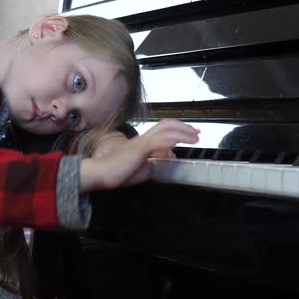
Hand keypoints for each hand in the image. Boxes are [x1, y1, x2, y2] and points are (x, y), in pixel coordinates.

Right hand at [80, 119, 198, 191]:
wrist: (101, 173)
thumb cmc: (117, 172)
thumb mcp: (142, 168)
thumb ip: (155, 161)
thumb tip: (167, 157)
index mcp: (143, 142)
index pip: (163, 130)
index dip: (179, 130)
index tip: (191, 134)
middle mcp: (143, 139)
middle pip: (166, 125)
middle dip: (184, 127)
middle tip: (197, 132)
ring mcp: (141, 142)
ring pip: (165, 131)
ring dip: (182, 133)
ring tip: (194, 137)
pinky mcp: (139, 149)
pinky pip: (157, 142)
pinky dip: (169, 141)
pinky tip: (178, 143)